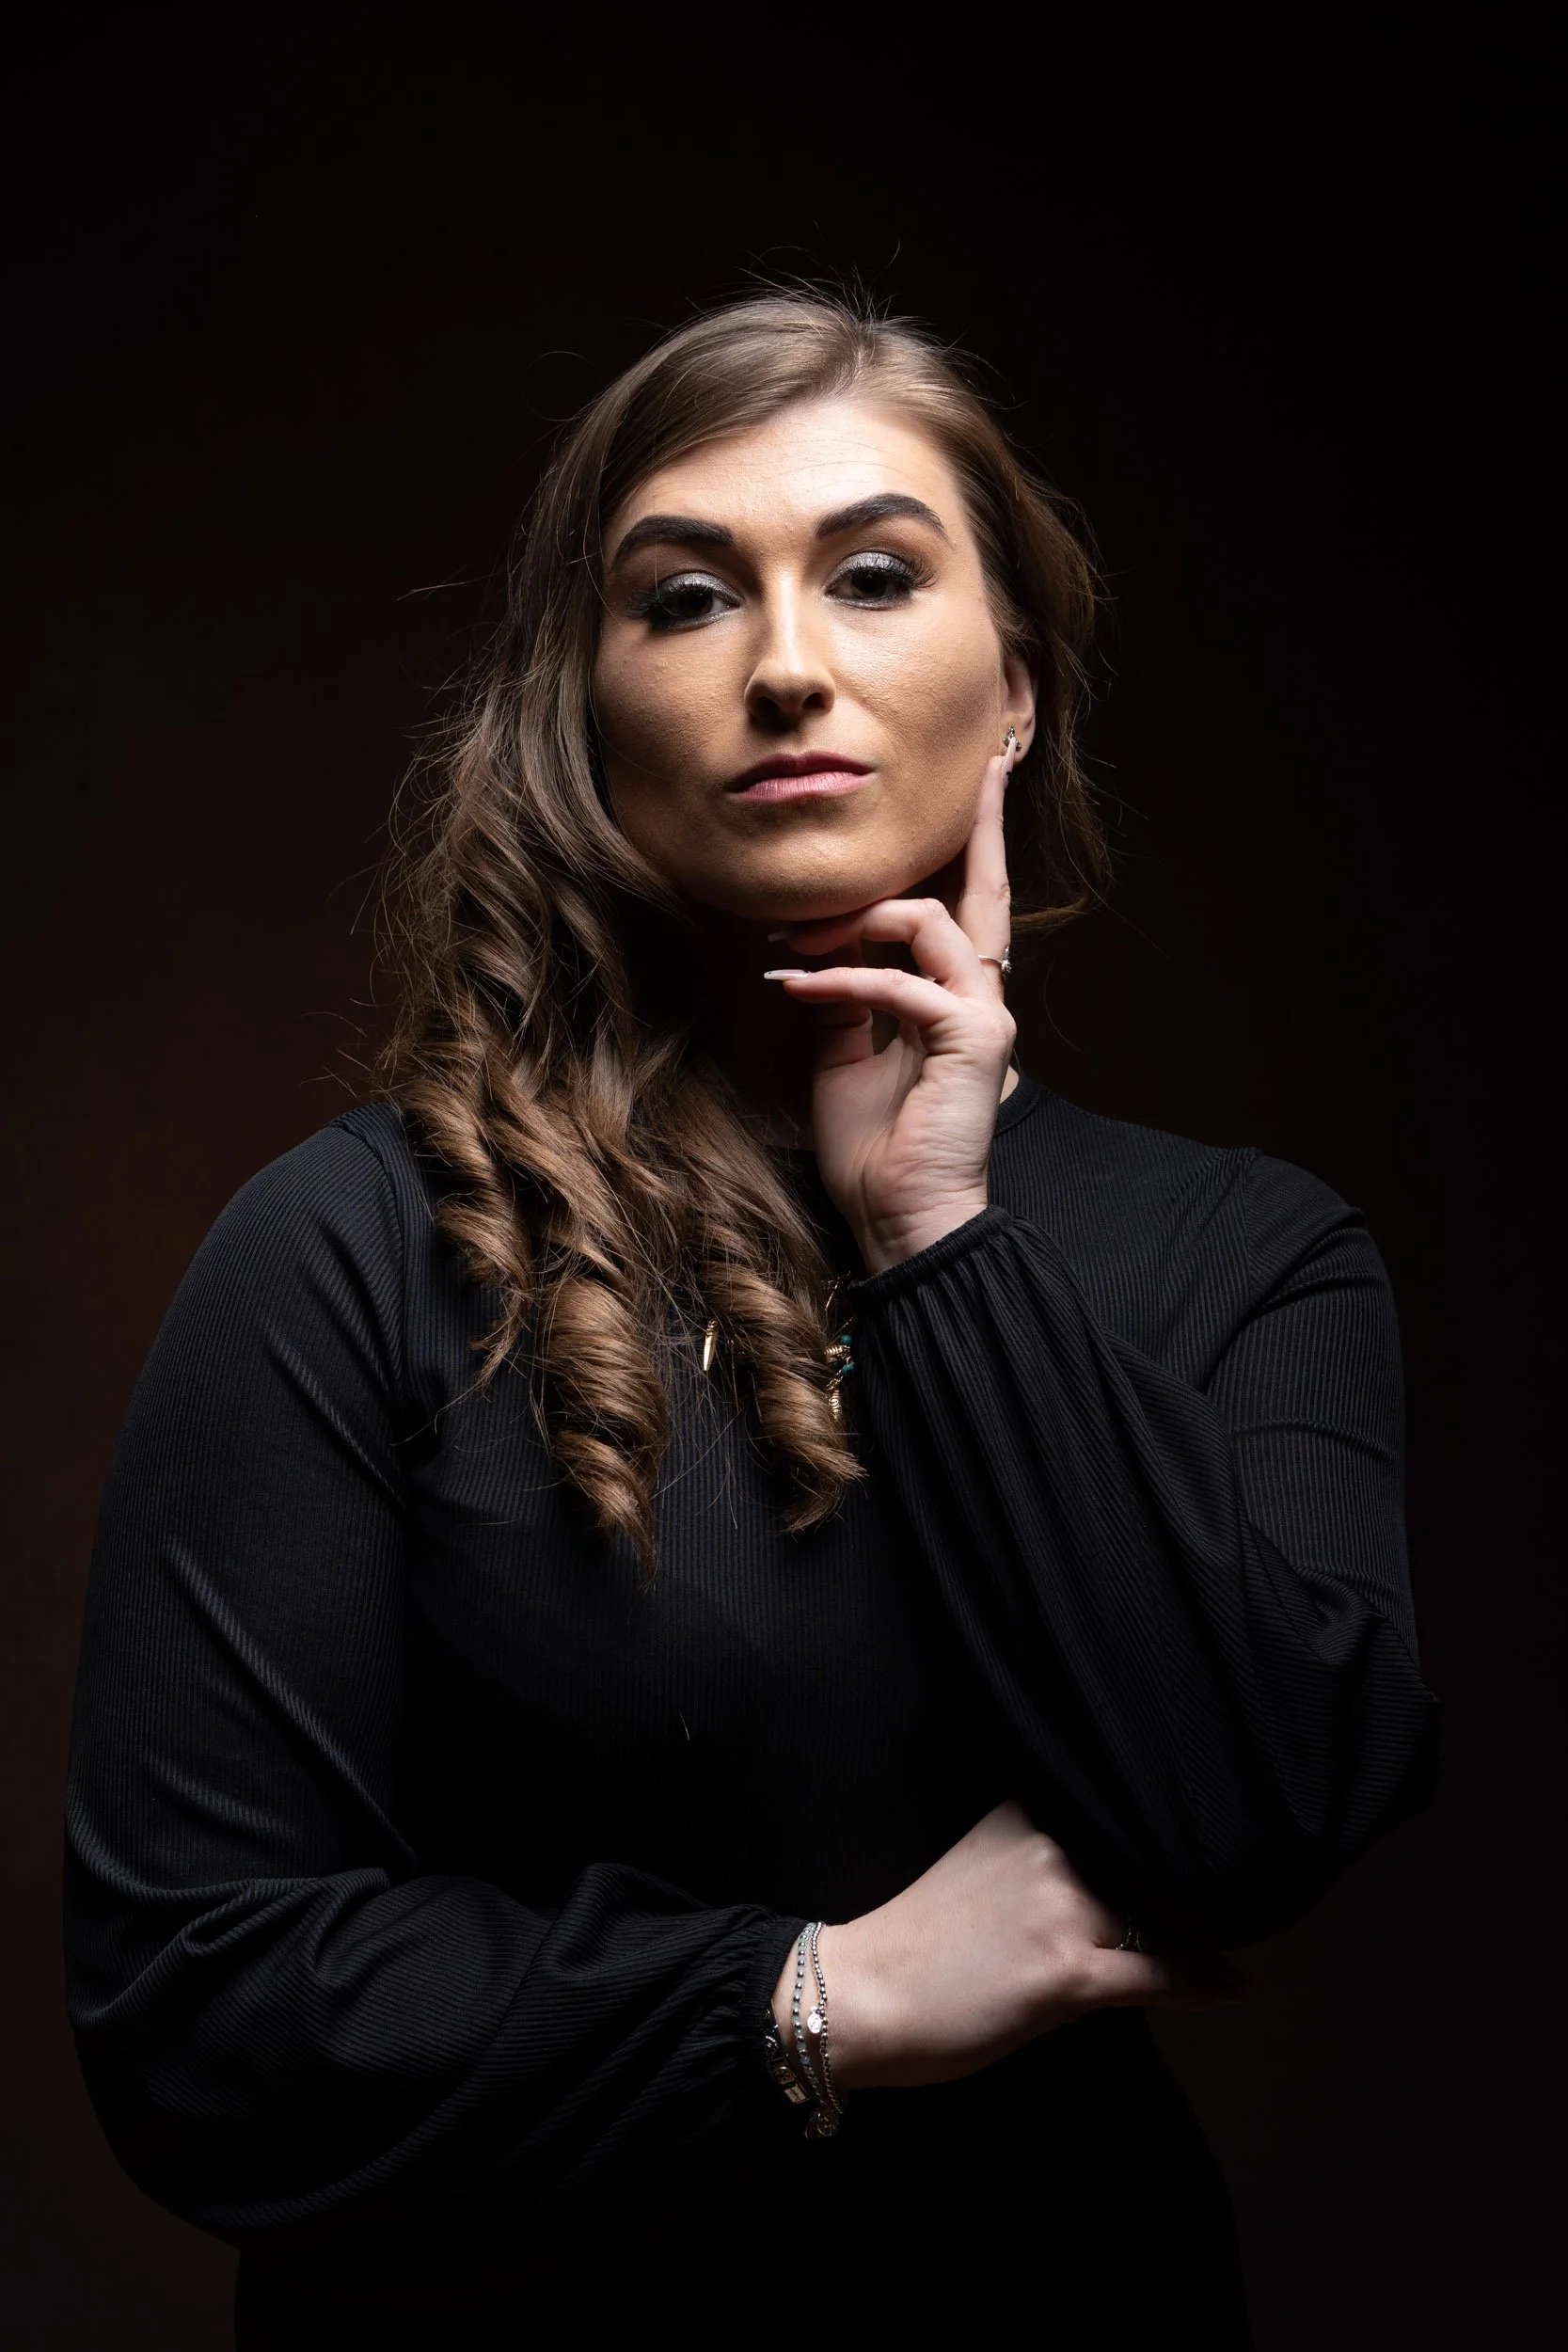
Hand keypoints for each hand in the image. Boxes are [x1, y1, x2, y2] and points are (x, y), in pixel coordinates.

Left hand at [763, 750, 1016, 1273]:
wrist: (899, 1221)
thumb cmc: (875, 1153)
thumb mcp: (844, 1059)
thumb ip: (845, 999)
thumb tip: (818, 950)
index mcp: (954, 1002)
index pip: (963, 910)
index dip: (967, 850)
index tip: (972, 791)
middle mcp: (979, 1000)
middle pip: (986, 891)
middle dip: (982, 825)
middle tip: (988, 764)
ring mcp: (983, 1017)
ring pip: (930, 921)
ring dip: (854, 919)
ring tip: (796, 946)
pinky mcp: (971, 1039)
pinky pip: (898, 982)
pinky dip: (841, 980)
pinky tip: (796, 987)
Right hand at [774, 1802, 1242, 2094]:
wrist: (856, 1991)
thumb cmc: (910, 1940)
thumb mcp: (977, 1864)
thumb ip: (1037, 1852)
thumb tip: (1103, 1871)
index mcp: (1024, 1814)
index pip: (1115, 1814)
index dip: (1163, 1828)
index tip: (1209, 1829)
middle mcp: (1049, 1847)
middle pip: (1145, 1863)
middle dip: (1185, 1882)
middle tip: (1234, 1891)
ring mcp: (1060, 1907)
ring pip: (1159, 1914)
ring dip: (1195, 1931)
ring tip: (1227, 1939)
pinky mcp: (1066, 1970)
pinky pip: (1156, 1971)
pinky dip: (1198, 1979)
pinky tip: (1227, 1983)